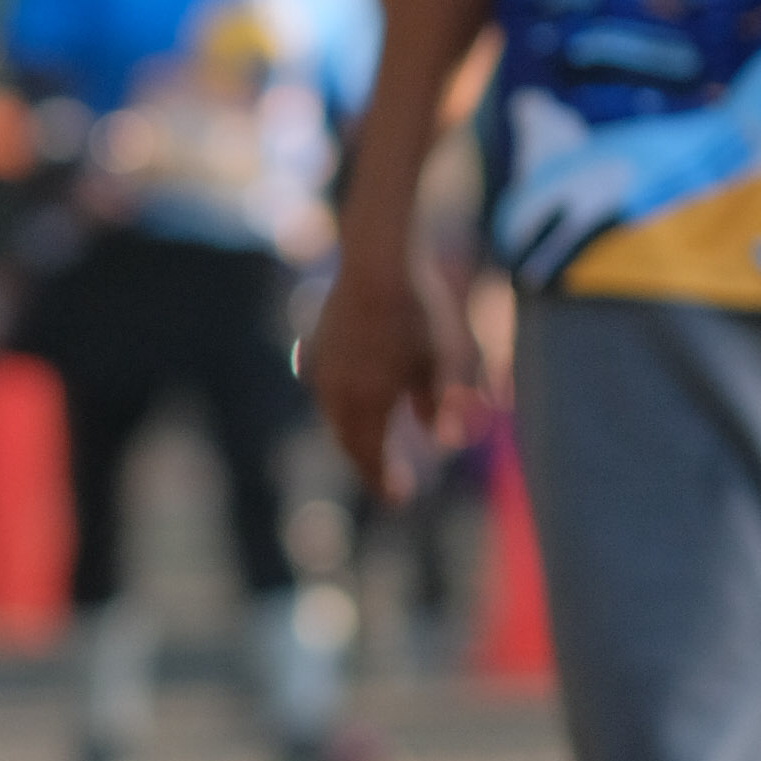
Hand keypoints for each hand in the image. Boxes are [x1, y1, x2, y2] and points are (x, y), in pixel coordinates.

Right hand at [305, 246, 462, 498]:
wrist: (377, 261)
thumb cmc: (419, 310)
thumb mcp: (444, 358)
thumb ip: (443, 402)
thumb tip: (445, 442)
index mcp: (367, 402)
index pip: (372, 457)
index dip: (384, 481)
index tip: (399, 499)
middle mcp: (337, 393)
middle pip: (350, 443)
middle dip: (369, 465)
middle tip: (389, 482)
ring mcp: (321, 370)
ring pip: (336, 418)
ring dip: (355, 436)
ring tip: (376, 444)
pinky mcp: (315, 348)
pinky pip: (327, 391)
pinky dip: (343, 407)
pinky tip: (356, 402)